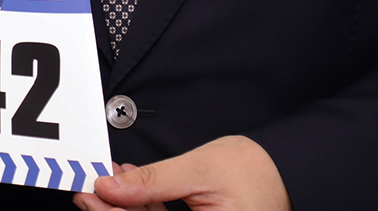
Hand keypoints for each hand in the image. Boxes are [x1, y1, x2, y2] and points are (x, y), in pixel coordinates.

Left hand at [76, 136, 290, 210]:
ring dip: (127, 206)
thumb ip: (153, 182)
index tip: (89, 194)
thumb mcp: (199, 170)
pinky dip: (146, 206)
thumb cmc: (257, 171)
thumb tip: (110, 187)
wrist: (288, 170)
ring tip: (109, 178)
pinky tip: (130, 184)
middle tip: (91, 187)